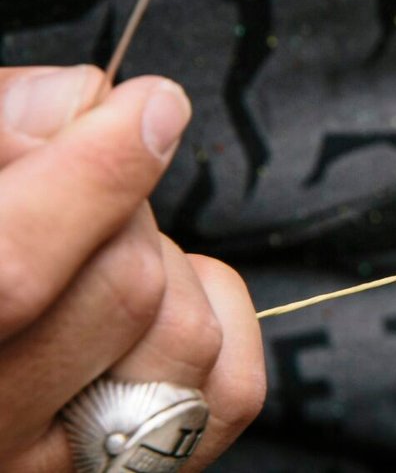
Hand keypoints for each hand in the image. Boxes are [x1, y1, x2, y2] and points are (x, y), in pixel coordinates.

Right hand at [0, 67, 264, 470]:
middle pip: (123, 283)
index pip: (12, 268)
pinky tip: (153, 308)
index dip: (95, 176)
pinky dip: (213, 318)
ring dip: (166, 268)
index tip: (149, 107)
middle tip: (92, 199)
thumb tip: (83, 99)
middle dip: (128, 212)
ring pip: (184, 334)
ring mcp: (60, 467)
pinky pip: (232, 386)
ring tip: (102, 260)